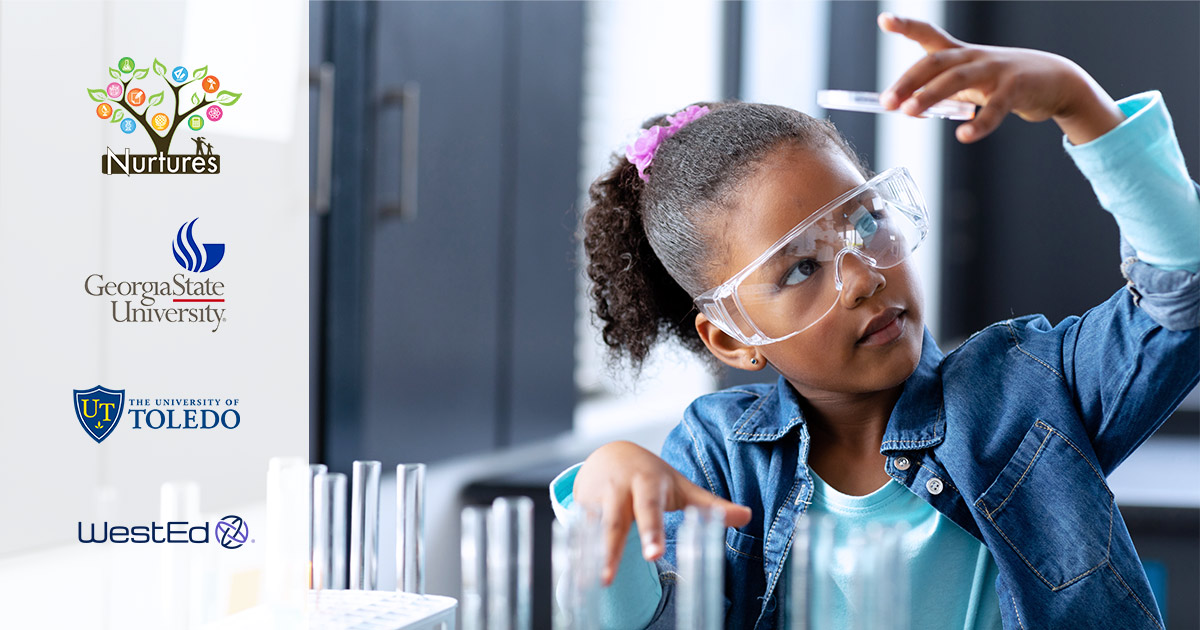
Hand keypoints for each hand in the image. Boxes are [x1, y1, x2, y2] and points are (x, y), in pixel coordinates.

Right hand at [573, 441, 752, 584]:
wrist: (610, 454)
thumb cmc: (651, 475)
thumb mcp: (680, 487)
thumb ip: (710, 505)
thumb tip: (747, 515)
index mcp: (646, 483)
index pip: (649, 508)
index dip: (651, 531)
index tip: (655, 555)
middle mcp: (618, 490)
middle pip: (616, 521)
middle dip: (615, 548)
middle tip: (612, 576)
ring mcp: (595, 500)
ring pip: (593, 529)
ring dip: (592, 554)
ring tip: (594, 582)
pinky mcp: (580, 509)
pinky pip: (577, 534)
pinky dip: (576, 553)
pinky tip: (576, 575)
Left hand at [877, 13, 1124, 144]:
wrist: (1056, 81)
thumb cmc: (1002, 82)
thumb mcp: (968, 83)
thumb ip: (938, 92)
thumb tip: (905, 107)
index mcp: (959, 53)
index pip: (929, 35)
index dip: (907, 27)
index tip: (884, 20)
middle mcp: (974, 57)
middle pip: (935, 62)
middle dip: (908, 81)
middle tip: (886, 102)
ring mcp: (995, 70)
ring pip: (958, 79)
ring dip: (931, 94)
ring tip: (909, 111)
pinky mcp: (1016, 89)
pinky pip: (996, 108)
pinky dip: (980, 123)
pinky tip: (964, 135)